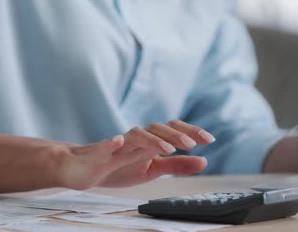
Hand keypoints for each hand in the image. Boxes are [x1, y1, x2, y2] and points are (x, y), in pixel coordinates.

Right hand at [58, 120, 214, 189]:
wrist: (87, 170)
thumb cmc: (120, 167)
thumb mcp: (154, 169)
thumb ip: (177, 166)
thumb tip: (204, 161)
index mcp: (150, 141)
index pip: (172, 130)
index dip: (190, 131)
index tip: (209, 139)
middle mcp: (137, 138)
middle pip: (158, 127)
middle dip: (176, 134)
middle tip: (193, 144)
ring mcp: (118, 144)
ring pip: (137, 134)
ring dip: (153, 139)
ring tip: (168, 149)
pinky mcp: (100, 153)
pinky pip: (105, 145)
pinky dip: (111, 142)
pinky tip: (120, 142)